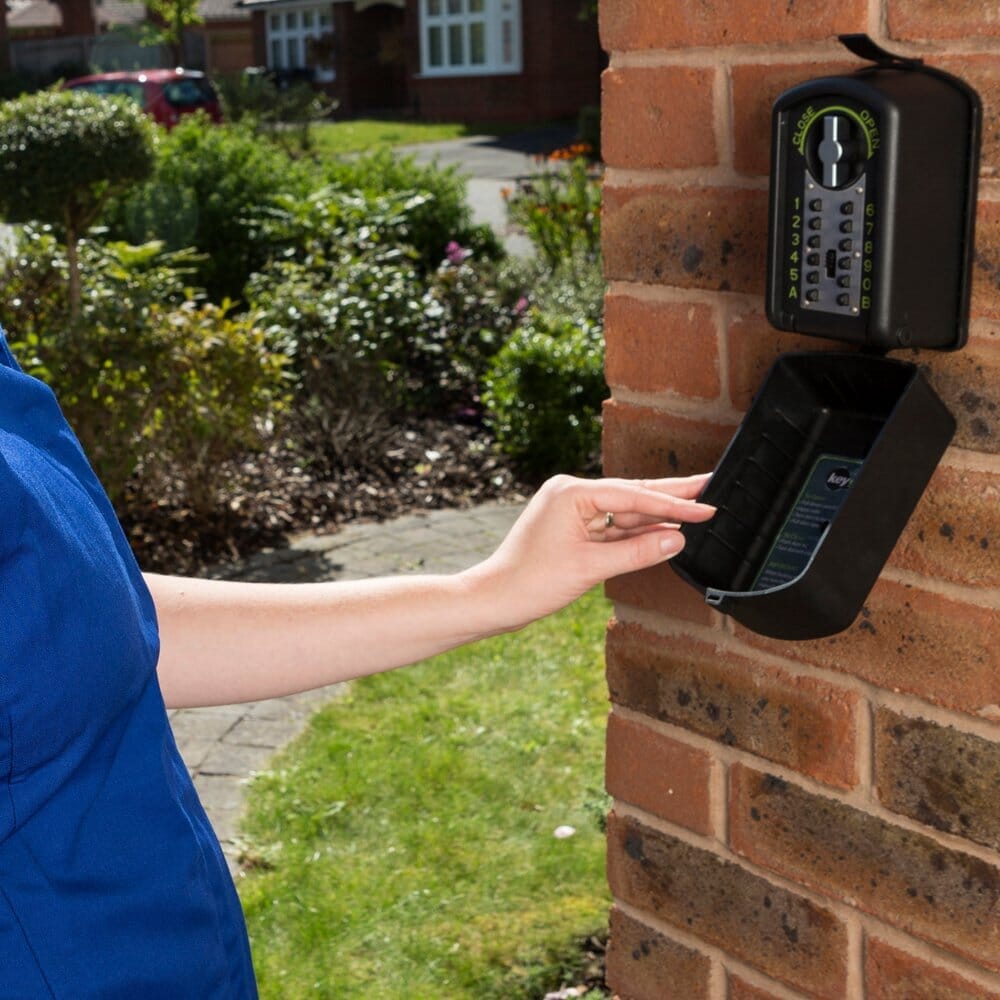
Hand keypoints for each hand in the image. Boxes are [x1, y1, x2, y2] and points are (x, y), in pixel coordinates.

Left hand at [473, 473, 715, 629]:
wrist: (495, 599)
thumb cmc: (531, 581)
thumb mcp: (591, 567)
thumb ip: (637, 552)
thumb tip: (676, 541)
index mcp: (572, 492)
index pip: (634, 495)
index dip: (673, 505)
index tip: (705, 507)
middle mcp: (571, 493)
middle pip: (632, 494)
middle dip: (671, 494)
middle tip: (709, 486)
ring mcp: (571, 509)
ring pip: (624, 511)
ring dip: (657, 515)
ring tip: (695, 507)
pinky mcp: (572, 526)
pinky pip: (612, 526)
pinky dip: (636, 532)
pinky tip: (664, 531)